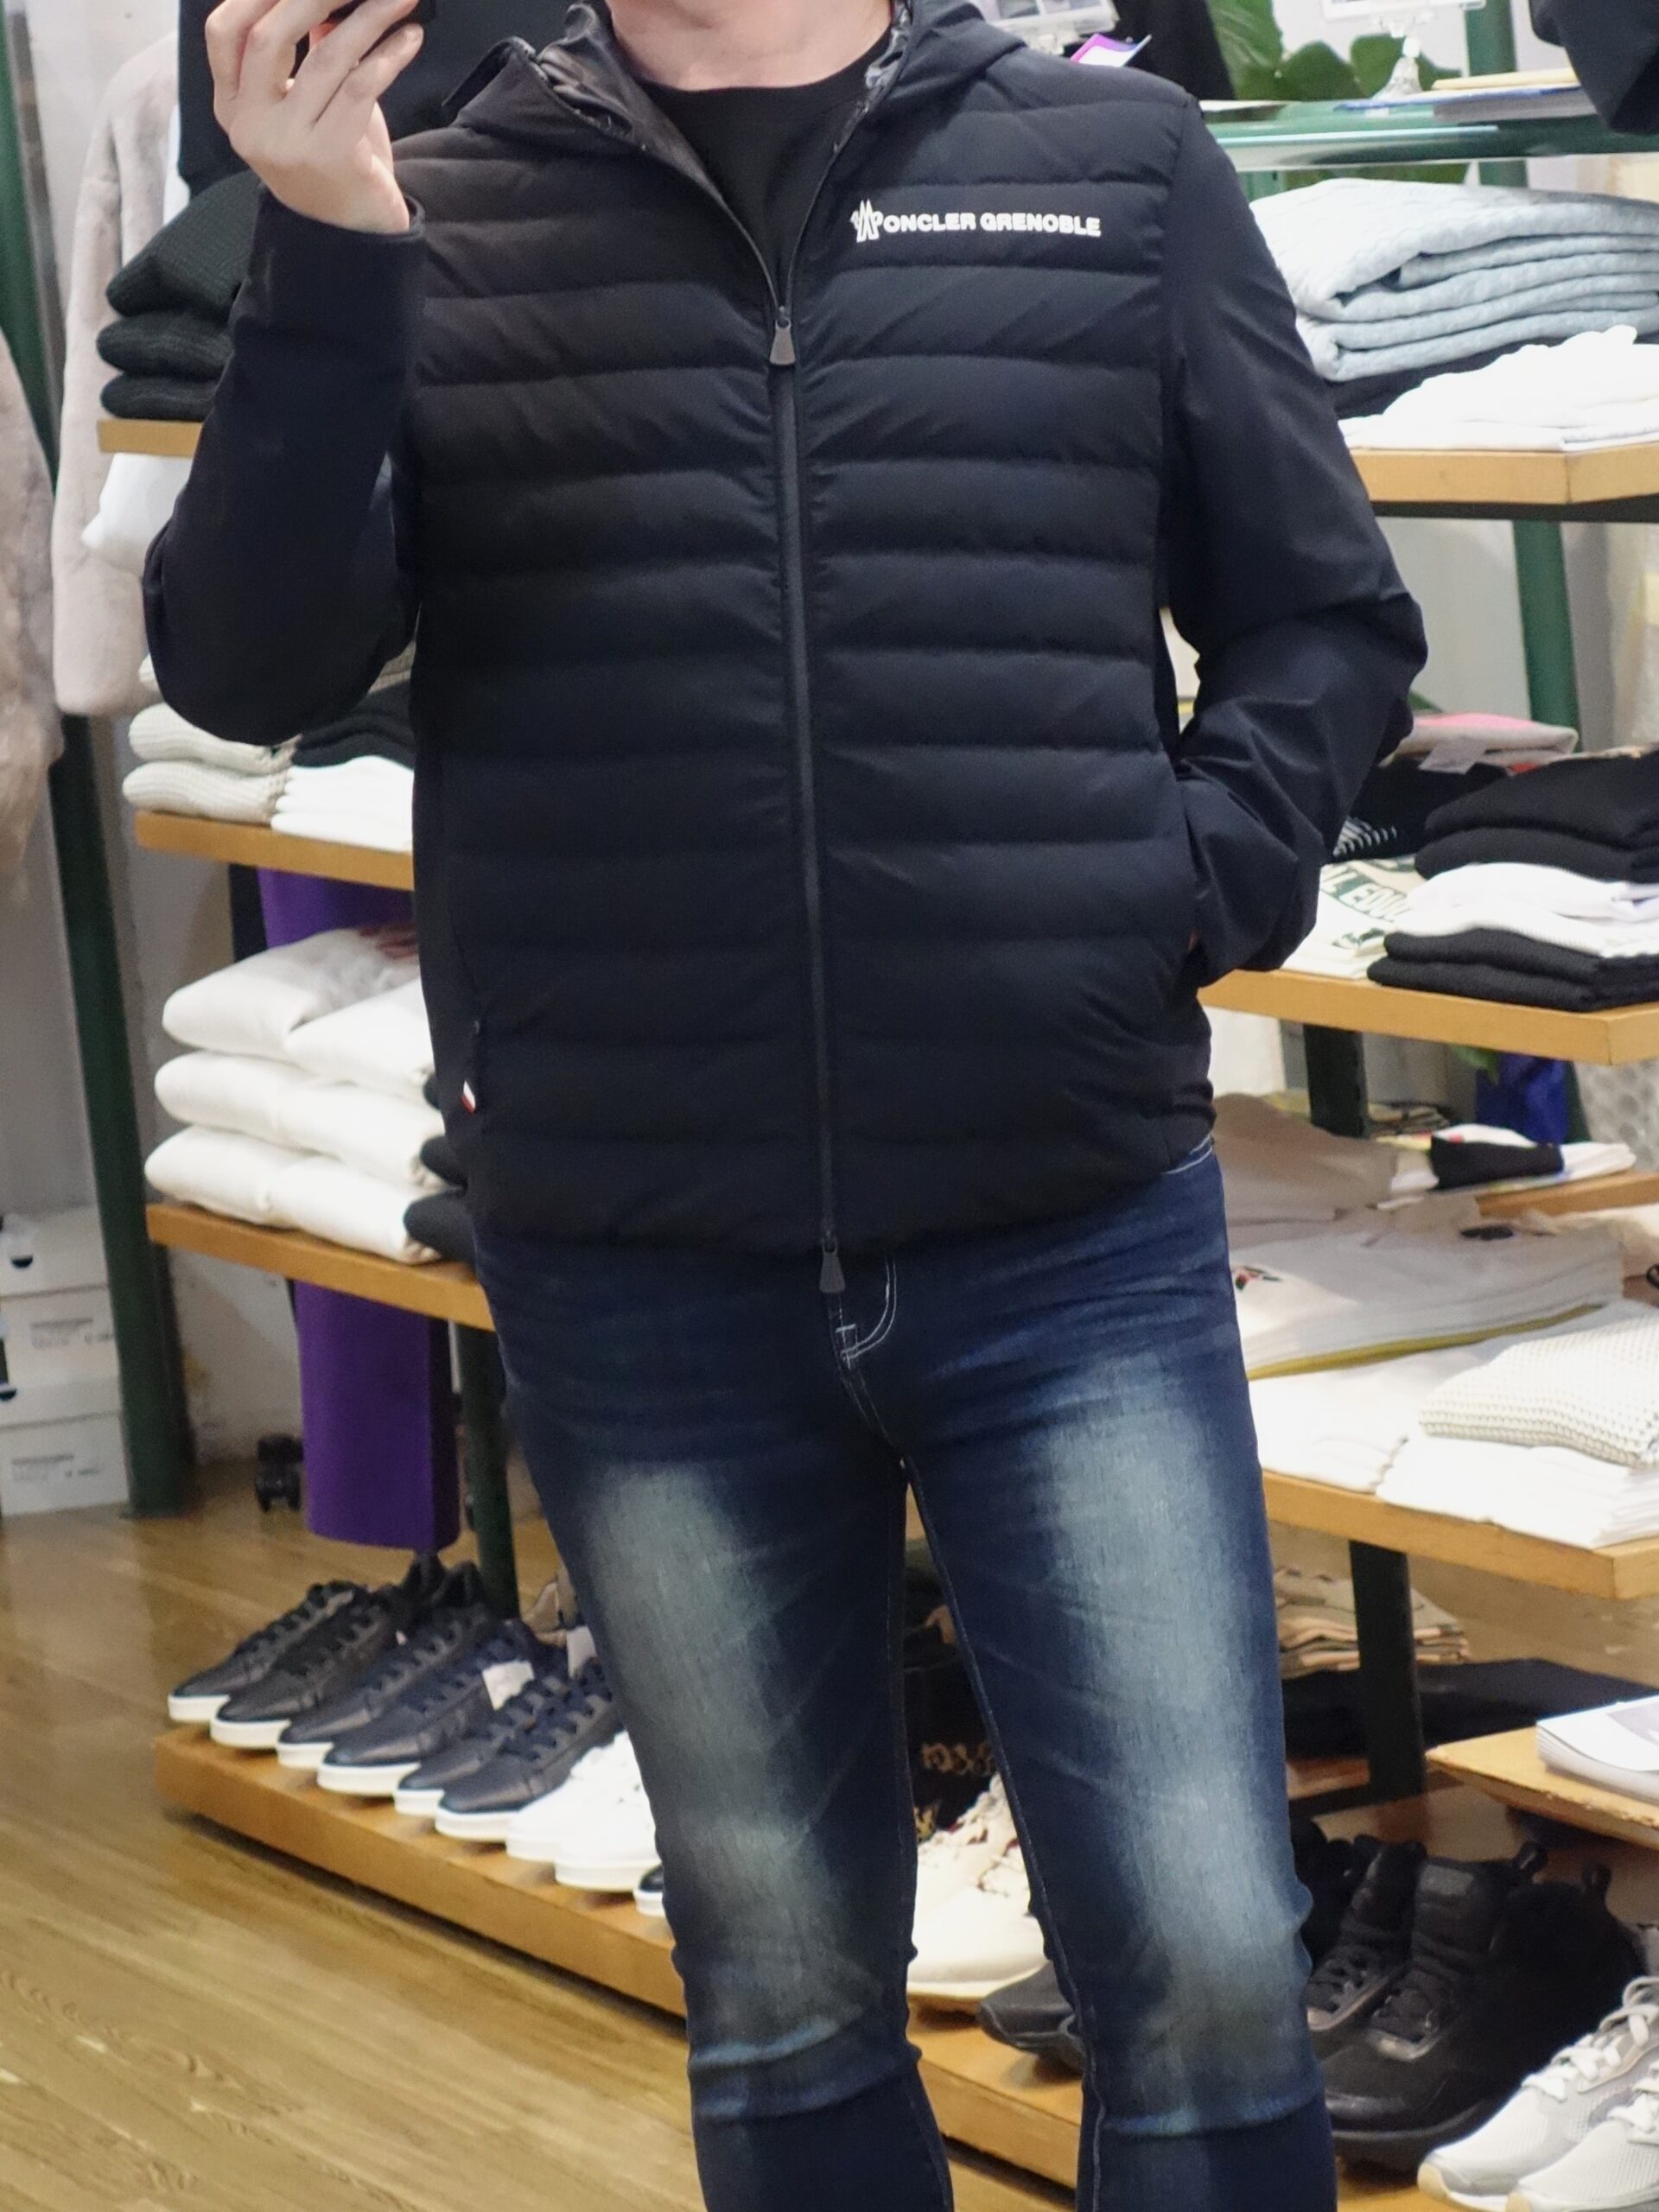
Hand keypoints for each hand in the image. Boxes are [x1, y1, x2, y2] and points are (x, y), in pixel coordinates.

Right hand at [205, 0, 423, 234]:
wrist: (354, 237)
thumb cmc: (334, 163)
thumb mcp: (310, 106)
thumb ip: (307, 56)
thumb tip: (325, 4)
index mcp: (233, 108)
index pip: (223, 33)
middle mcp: (252, 126)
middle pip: (268, 36)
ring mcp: (289, 144)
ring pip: (326, 57)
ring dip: (368, 18)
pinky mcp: (331, 156)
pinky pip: (361, 87)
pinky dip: (390, 56)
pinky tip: (411, 38)